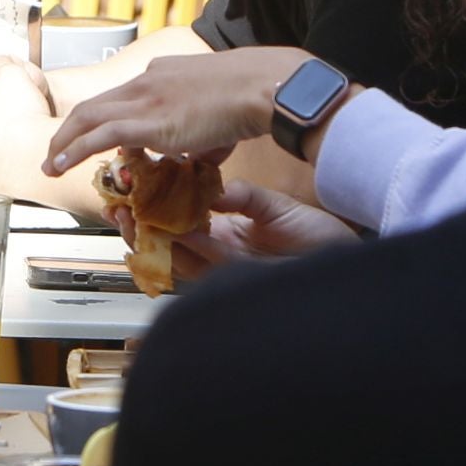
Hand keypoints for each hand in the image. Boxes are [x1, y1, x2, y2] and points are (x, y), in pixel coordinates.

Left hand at [44, 47, 305, 178]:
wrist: (265, 86)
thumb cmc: (256, 95)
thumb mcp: (221, 112)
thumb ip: (204, 133)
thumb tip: (203, 154)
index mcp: (163, 75)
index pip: (122, 97)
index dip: (102, 119)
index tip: (93, 138)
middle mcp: (148, 81)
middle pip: (95, 104)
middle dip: (71, 129)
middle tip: (56, 151)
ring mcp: (146, 98)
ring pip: (89, 117)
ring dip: (64, 141)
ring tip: (50, 163)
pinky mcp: (149, 121)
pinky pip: (100, 136)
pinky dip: (75, 149)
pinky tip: (61, 163)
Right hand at [107, 176, 354, 285]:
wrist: (347, 259)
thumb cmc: (315, 236)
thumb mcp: (272, 207)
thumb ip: (240, 197)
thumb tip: (210, 186)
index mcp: (224, 236)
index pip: (177, 225)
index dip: (152, 212)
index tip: (134, 192)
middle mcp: (220, 256)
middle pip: (167, 246)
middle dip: (139, 229)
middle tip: (118, 209)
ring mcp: (228, 270)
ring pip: (177, 259)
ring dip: (152, 240)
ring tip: (132, 219)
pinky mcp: (239, 278)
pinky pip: (204, 266)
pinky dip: (185, 250)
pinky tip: (169, 234)